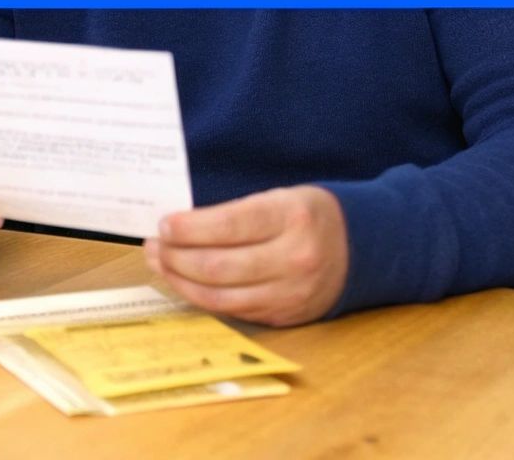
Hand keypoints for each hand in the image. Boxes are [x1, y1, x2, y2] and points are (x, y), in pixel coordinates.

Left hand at [144, 185, 348, 326]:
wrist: (360, 248)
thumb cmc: (309, 216)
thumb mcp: (281, 198)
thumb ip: (237, 213)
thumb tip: (179, 226)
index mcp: (293, 217)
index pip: (229, 225)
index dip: (189, 229)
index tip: (163, 225)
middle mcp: (294, 258)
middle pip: (218, 266)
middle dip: (176, 257)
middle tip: (153, 246)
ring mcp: (291, 292)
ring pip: (221, 296)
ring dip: (182, 281)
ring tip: (162, 264)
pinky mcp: (285, 315)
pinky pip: (234, 311)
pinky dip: (203, 298)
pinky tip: (186, 283)